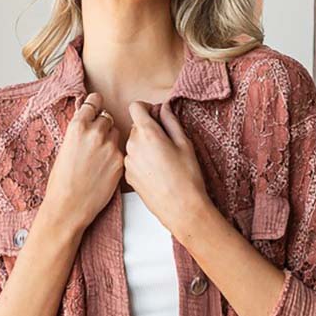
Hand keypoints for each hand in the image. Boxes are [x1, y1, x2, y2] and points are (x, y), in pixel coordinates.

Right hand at [43, 92, 123, 231]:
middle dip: (103, 126)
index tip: (97, 107)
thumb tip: (88, 120)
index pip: (95, 101)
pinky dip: (115, 157)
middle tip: (95, 141)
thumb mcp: (65, 147)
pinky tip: (104, 169)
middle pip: (108, 118)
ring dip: (111, 140)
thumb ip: (79, 131)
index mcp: (78, 126)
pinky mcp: (120, 161)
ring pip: (117, 134)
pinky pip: (121, 151)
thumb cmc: (61, 180)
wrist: (68, 205)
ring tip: (99, 157)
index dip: (96, 104)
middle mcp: (95, 132)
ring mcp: (110, 147)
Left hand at [123, 99, 209, 232]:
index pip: (135, 107)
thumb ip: (171, 121)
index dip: (146, 108)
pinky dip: (142, 161)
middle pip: (135, 126)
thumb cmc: (187, 177)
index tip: (156, 116)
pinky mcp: (127, 177)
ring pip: (133, 144)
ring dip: (145, 146)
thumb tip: (164, 108)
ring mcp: (128, 162)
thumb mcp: (185, 143)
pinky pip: (132, 160)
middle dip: (148, 129)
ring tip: (163, 161)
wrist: (181, 208)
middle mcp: (132, 145)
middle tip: (166, 142)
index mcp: (147, 133)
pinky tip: (157, 172)